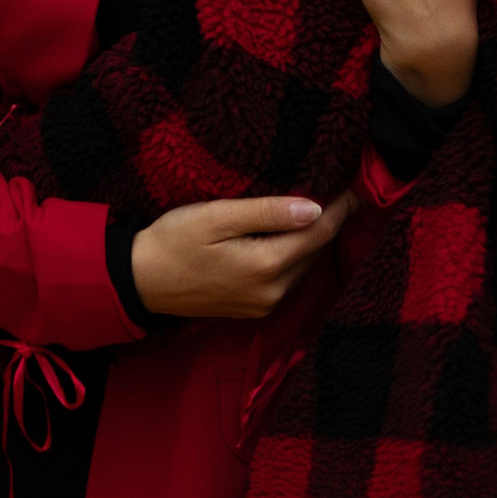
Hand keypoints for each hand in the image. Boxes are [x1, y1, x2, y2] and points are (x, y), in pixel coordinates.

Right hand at [128, 193, 355, 318]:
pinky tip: (291, 237)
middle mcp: (271, 293)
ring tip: (322, 210)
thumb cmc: (174, 240)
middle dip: (329, 224)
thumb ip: (267, 213)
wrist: (140, 280)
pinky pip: (287, 280)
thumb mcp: (218, 216)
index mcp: (266, 267)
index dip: (340, 210)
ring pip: (303, 267)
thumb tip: (314, 208)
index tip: (356, 187)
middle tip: (341, 192)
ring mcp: (262, 305)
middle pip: (314, 253)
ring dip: (313, 241)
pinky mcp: (252, 309)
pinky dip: (295, 257)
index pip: (318, 234)